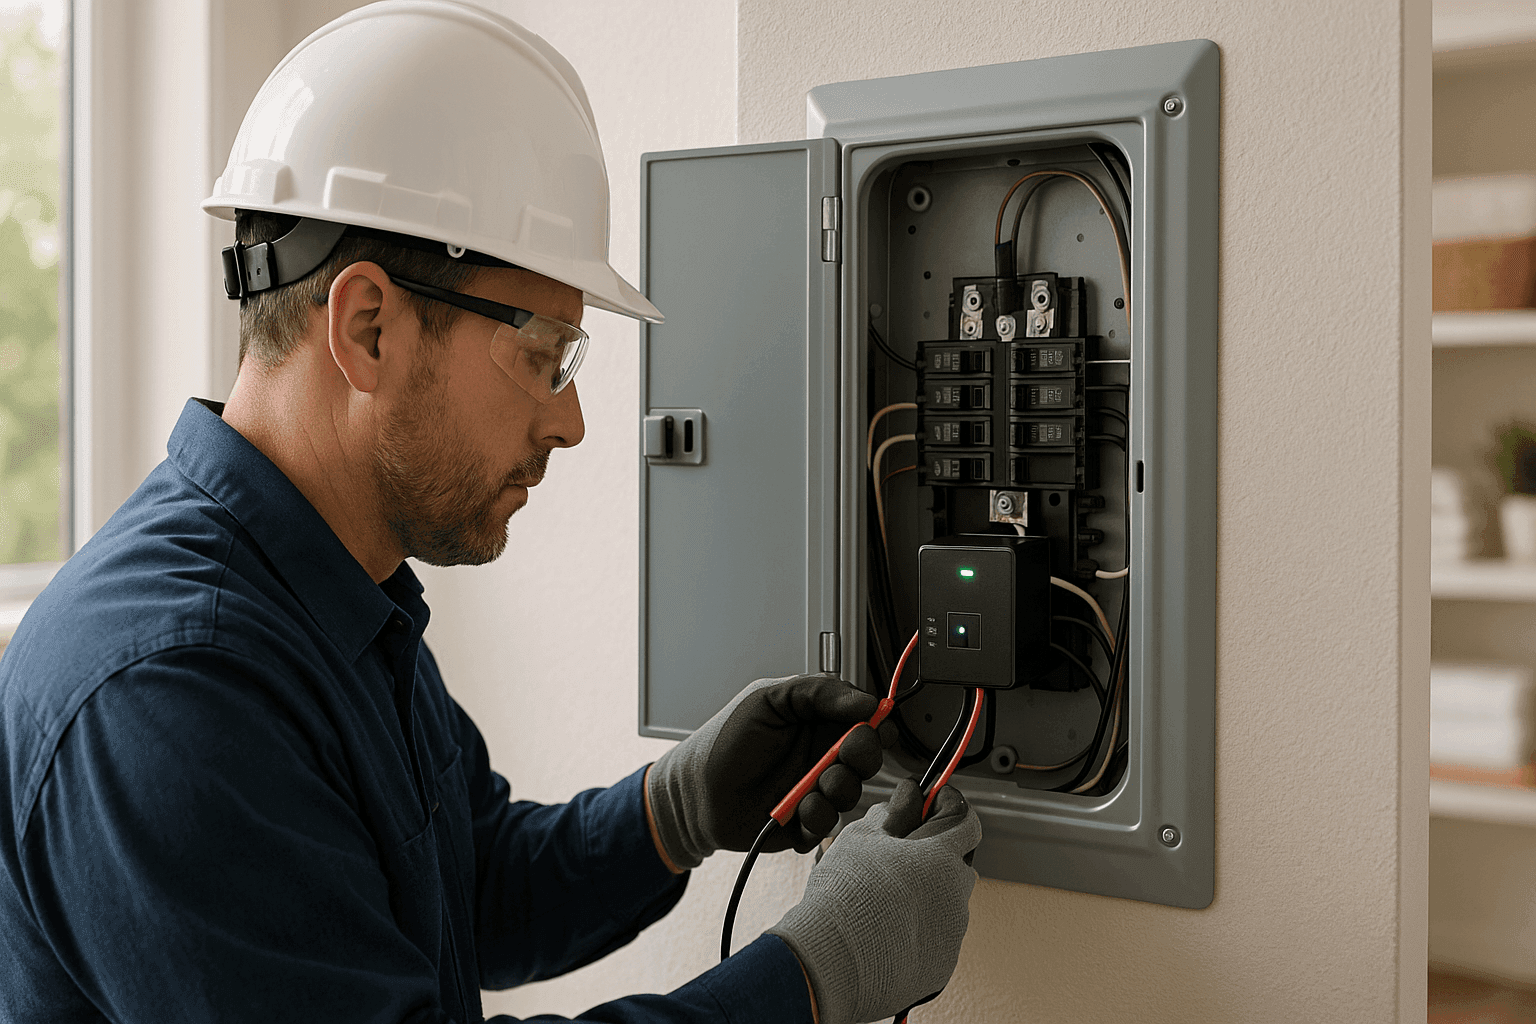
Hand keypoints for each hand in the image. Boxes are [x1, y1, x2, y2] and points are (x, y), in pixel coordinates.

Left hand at [646, 674, 896, 867]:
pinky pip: (829, 825)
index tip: (874, 725)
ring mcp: (816, 790)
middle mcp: (822, 756)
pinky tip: (797, 809)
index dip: (878, 724)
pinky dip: (818, 817)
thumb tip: (866, 701)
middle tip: (843, 754)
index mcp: (819, 722)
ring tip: (812, 785)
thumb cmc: (725, 741)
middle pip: (868, 757)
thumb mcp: (768, 698)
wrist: (694, 791)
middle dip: (863, 757)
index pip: (867, 721)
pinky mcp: (806, 823)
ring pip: (852, 793)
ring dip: (839, 788)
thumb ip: (818, 692)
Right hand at [767, 779, 980, 1023]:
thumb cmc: (844, 895)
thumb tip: (903, 804)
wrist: (834, 961)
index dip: (950, 809)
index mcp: (941, 856)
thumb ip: (890, 815)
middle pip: (959, 864)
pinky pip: (939, 938)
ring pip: (948, 902)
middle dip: (937, 855)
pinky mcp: (944, 964)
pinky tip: (888, 931)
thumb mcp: (860, 837)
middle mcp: (956, 893)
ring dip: (928, 895)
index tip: (932, 806)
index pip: (967, 822)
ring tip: (886, 901)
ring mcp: (954, 933)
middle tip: (901, 857)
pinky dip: (921, 931)